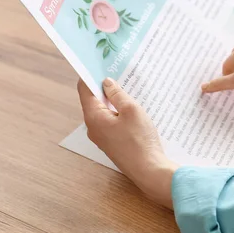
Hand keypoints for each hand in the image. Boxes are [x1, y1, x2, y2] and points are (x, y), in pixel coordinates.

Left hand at [77, 78, 176, 208]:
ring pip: (103, 111)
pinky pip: (111, 121)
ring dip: (112, 99)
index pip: (84, 89)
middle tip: (116, 70)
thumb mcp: (131, 110)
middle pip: (93, 100)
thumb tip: (107, 83)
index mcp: (94, 117)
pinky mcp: (112, 142)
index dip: (89, 74)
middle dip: (103, 85)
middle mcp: (93, 127)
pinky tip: (131, 106)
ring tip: (126, 85)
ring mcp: (102, 136)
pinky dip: (117, 111)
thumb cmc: (140, 139)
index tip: (97, 62)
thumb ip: (117, 94)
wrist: (149, 170)